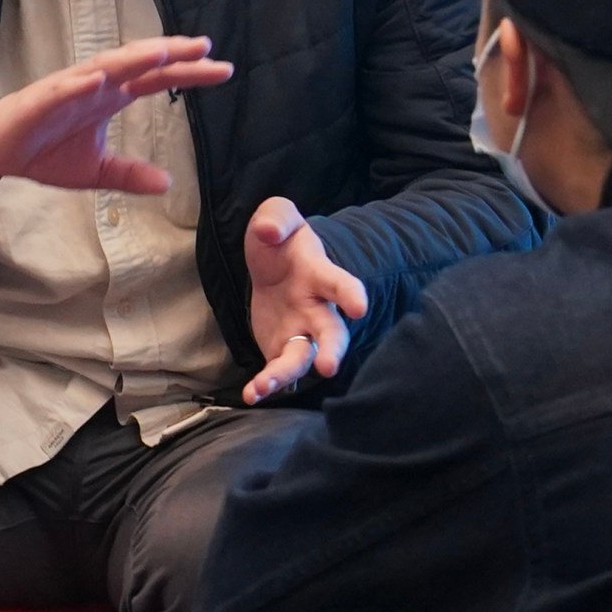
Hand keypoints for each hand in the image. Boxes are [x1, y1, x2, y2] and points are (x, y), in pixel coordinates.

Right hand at [0, 37, 231, 194]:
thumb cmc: (44, 151)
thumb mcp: (95, 171)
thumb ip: (130, 174)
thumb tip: (167, 184)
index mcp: (111, 96)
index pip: (157, 80)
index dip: (189, 73)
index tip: (223, 68)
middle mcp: (95, 85)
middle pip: (138, 63)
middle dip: (171, 54)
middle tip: (206, 46)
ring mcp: (67, 89)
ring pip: (105, 67)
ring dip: (132, 58)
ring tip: (162, 51)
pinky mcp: (39, 101)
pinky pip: (61, 89)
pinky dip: (80, 83)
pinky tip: (99, 79)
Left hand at [240, 197, 369, 402]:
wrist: (272, 264)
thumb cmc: (281, 240)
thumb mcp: (277, 217)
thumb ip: (276, 218)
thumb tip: (267, 231)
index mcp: (320, 275)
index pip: (340, 284)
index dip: (351, 294)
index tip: (359, 306)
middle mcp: (317, 309)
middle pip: (332, 333)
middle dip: (333, 349)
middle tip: (328, 366)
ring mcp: (302, 332)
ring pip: (303, 358)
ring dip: (286, 373)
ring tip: (265, 385)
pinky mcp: (282, 348)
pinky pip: (279, 370)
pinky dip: (266, 384)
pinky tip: (252, 394)